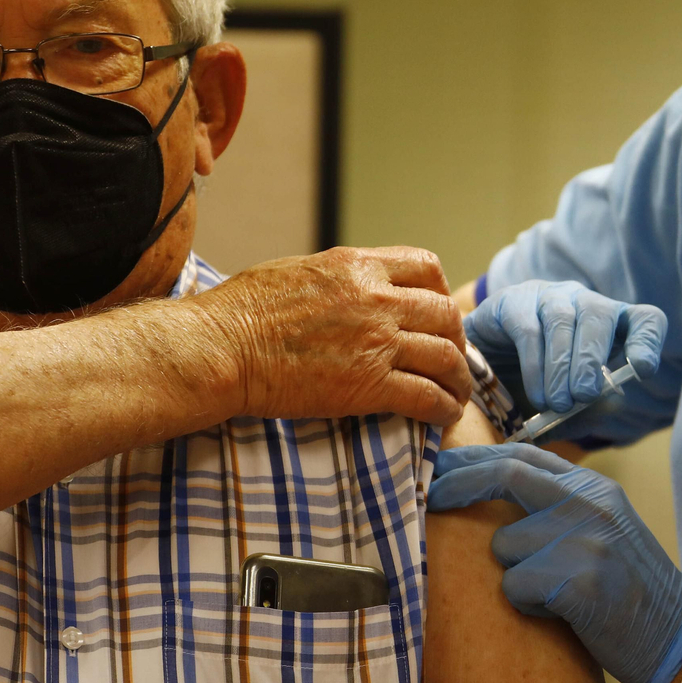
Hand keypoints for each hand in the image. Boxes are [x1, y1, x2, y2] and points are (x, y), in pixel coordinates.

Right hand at [190, 246, 469, 425]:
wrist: (223, 348)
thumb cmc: (242, 311)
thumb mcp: (298, 271)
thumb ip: (336, 278)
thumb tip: (347, 288)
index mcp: (357, 266)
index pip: (425, 267)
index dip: (439, 293)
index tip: (438, 313)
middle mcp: (377, 299)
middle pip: (444, 314)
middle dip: (456, 339)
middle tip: (453, 359)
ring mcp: (377, 342)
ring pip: (446, 357)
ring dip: (459, 379)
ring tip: (458, 395)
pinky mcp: (369, 385)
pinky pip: (426, 396)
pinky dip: (443, 408)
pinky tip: (443, 416)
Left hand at [427, 443, 681, 682]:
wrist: (677, 639)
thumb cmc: (628, 590)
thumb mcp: (601, 527)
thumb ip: (557, 502)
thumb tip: (492, 482)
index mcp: (594, 487)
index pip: (523, 454)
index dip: (475, 459)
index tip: (441, 468)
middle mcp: (591, 502)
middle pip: (507, 474)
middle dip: (459, 484)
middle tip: (429, 497)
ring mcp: (587, 538)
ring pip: (506, 546)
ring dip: (515, 575)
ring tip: (553, 594)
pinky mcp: (579, 580)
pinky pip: (516, 586)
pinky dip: (527, 604)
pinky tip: (563, 613)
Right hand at [465, 281, 666, 412]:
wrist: (481, 374)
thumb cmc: (536, 388)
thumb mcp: (569, 405)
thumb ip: (592, 409)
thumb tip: (612, 401)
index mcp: (610, 325)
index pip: (644, 319)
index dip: (648, 340)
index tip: (643, 369)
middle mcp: (581, 302)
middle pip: (599, 315)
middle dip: (592, 359)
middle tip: (583, 395)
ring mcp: (546, 297)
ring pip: (562, 321)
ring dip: (561, 366)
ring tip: (557, 404)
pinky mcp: (511, 301)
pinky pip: (527, 329)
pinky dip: (534, 366)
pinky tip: (535, 395)